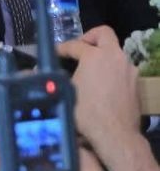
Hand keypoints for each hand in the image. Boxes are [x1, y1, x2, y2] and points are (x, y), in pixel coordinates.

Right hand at [58, 26, 142, 166]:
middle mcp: (115, 56)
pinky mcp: (136, 84)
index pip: (74, 45)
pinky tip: (104, 85)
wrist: (116, 136)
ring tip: (91, 70)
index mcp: (95, 55)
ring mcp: (128, 70)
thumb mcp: (66, 92)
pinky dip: (112, 71)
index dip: (62, 48)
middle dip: (90, 38)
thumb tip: (35, 72)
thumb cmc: (88, 113)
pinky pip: (122, 69)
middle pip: (104, 34)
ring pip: (115, 52)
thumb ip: (55, 78)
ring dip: (103, 56)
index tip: (55, 52)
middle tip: (80, 49)